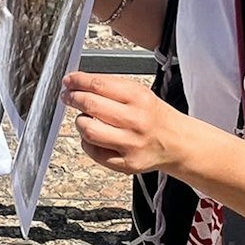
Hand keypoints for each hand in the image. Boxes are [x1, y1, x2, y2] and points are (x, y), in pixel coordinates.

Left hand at [61, 72, 180, 174]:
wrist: (176, 142)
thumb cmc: (154, 116)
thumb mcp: (139, 93)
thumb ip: (111, 87)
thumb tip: (79, 83)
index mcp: (138, 98)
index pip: (99, 85)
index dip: (78, 81)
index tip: (68, 80)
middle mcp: (135, 121)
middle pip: (91, 106)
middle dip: (73, 98)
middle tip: (68, 96)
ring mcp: (131, 144)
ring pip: (89, 131)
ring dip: (80, 122)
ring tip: (84, 118)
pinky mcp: (126, 164)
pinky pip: (94, 152)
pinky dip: (87, 142)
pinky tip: (93, 137)